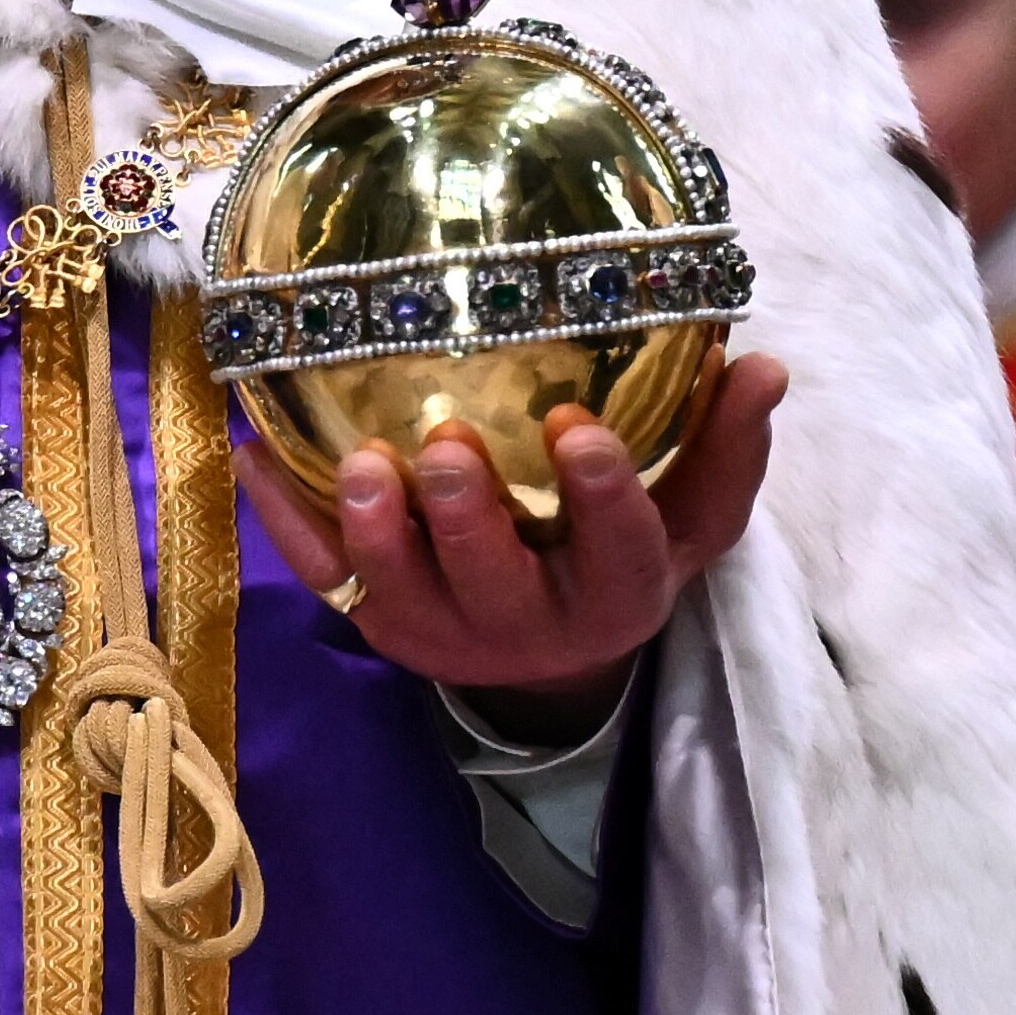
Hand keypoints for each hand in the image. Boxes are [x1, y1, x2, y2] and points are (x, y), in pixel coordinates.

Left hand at [235, 348, 786, 740]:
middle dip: (467, 517)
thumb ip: (723, 443)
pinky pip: (319, 579)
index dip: (602, 498)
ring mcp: (443, 632)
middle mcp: (528, 627)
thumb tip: (762, 362)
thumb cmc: (620, 551)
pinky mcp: (375, 627)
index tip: (580, 428)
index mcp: (616, 592)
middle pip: (494, 583)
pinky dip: (282, 522)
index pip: (620, 553)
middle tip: (446, 446)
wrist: (553, 652)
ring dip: (373, 531)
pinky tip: (254, 454)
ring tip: (356, 465)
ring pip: (399, 593)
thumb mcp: (689, 514)